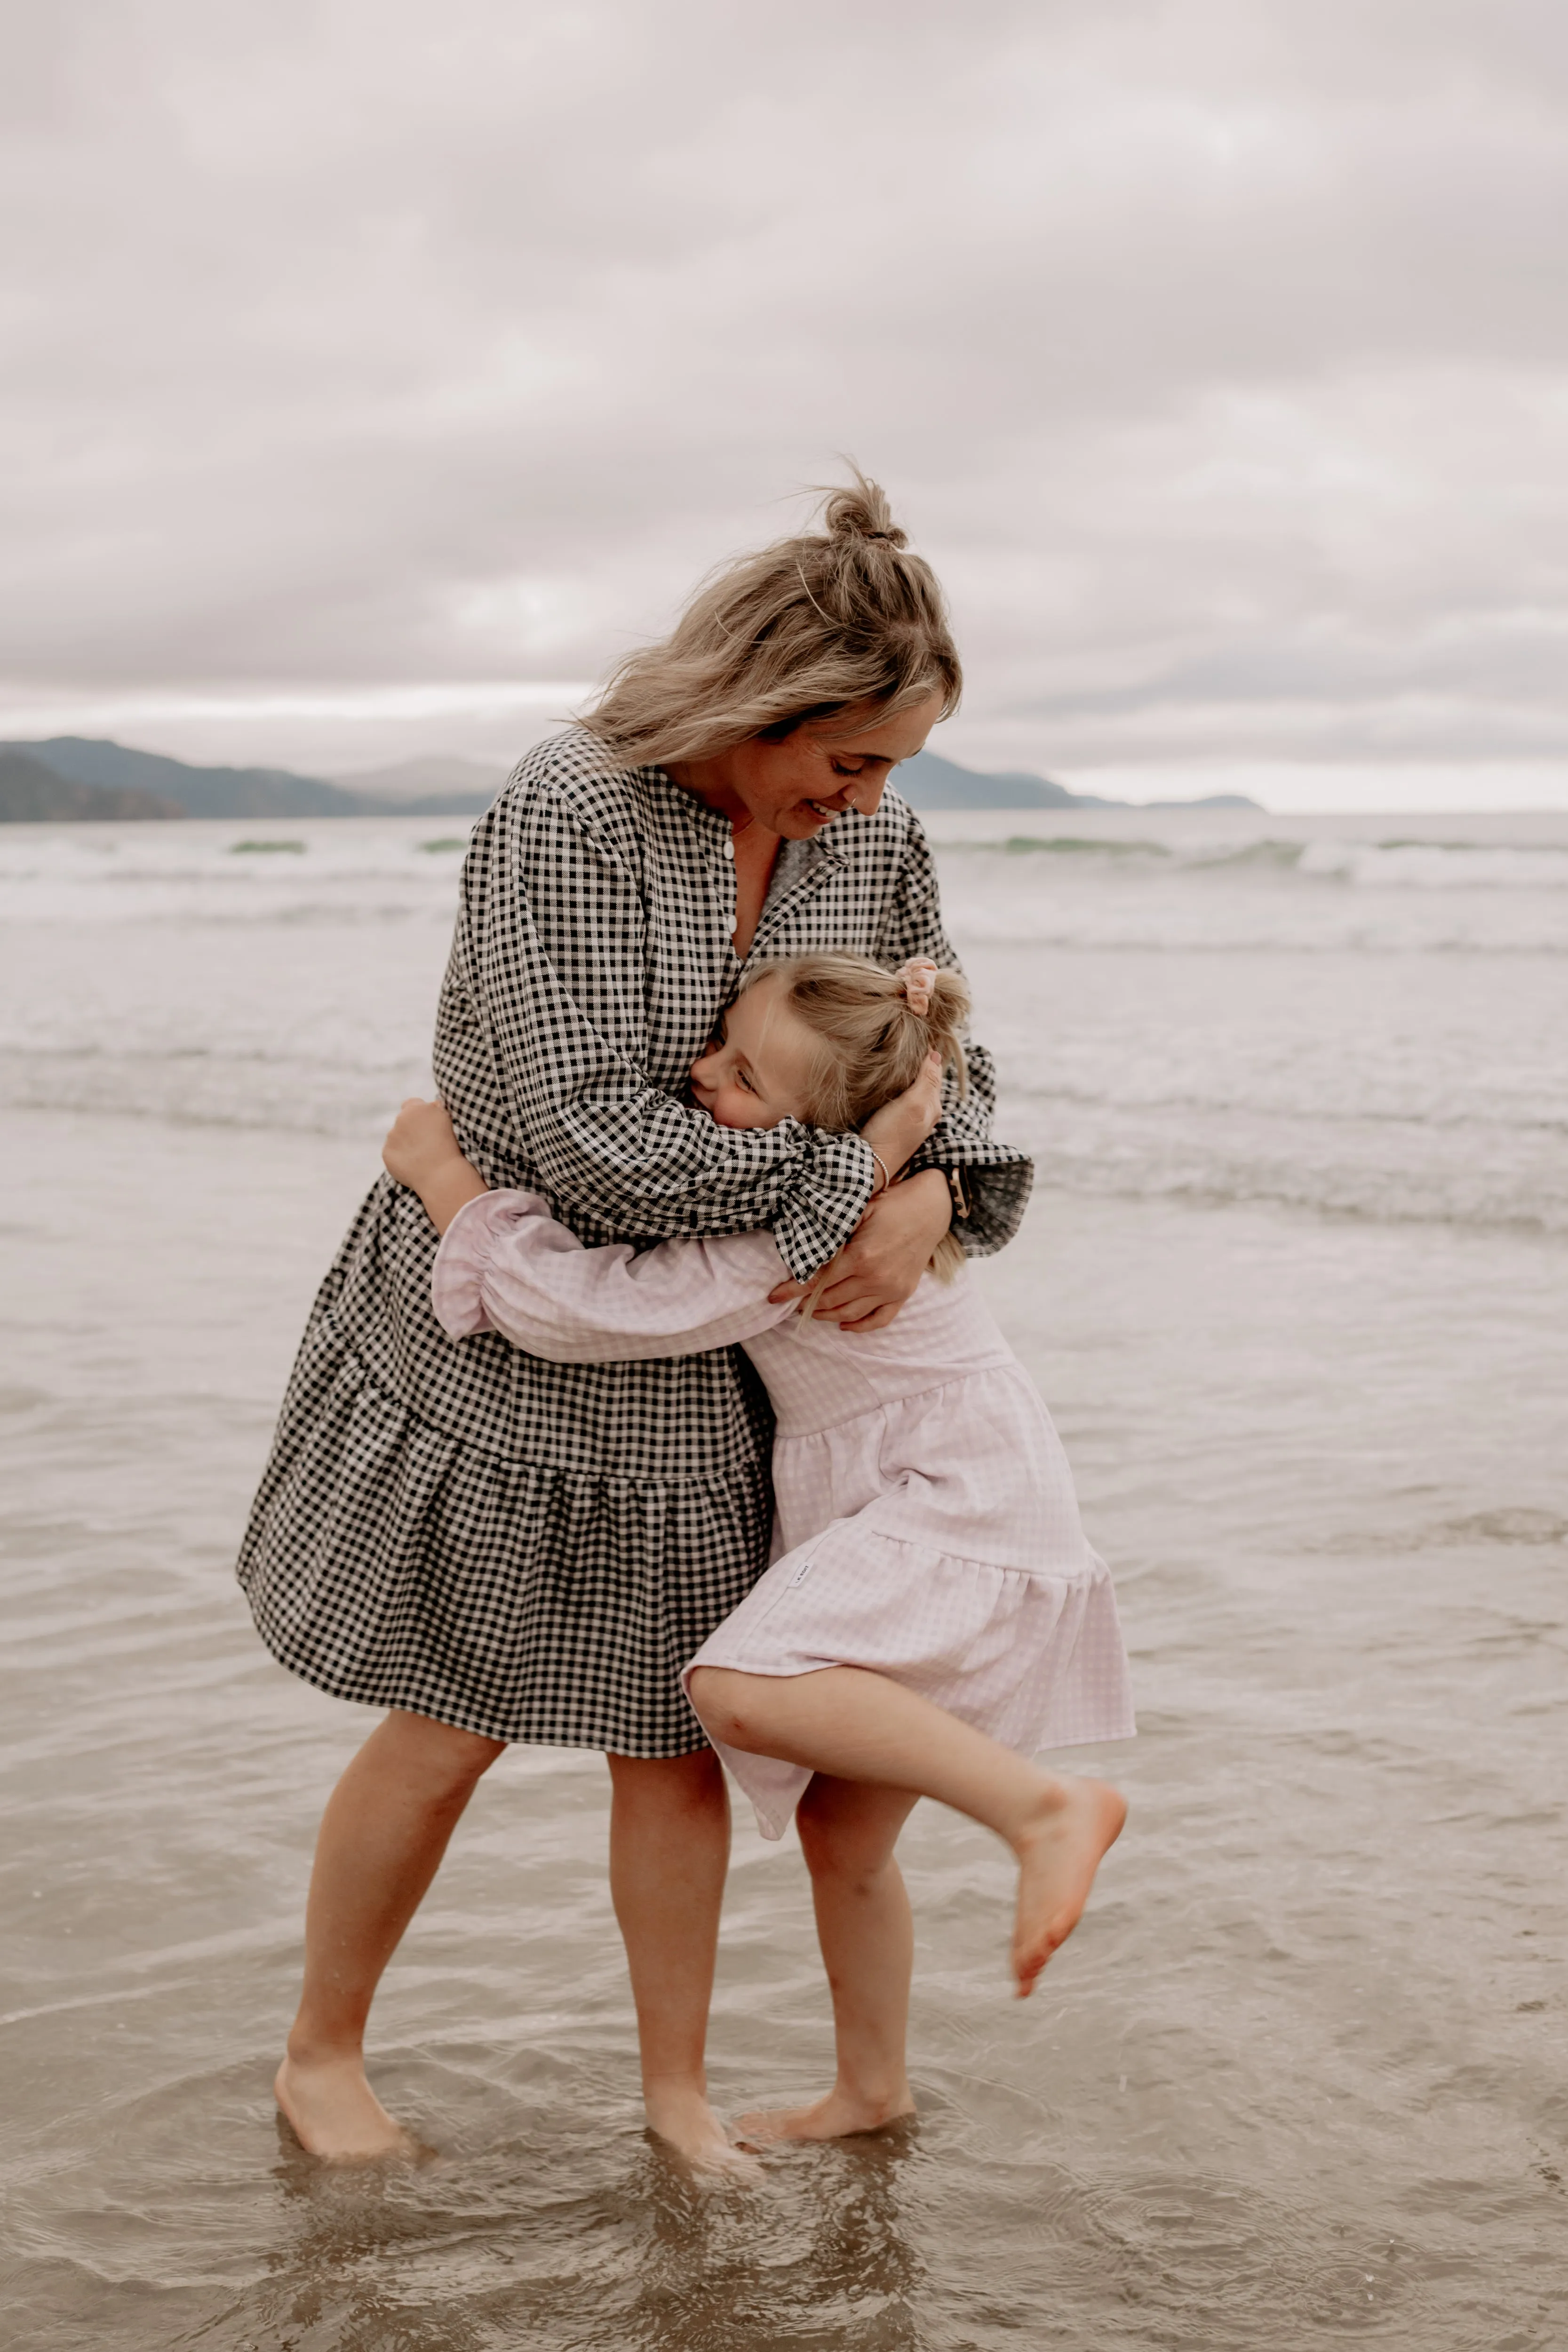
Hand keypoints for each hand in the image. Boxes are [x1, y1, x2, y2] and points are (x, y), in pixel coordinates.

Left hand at [383, 1097, 463, 1190]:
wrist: (441, 1174)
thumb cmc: (449, 1147)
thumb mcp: (448, 1120)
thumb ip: (436, 1109)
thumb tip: (432, 1104)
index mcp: (416, 1108)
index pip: (412, 1103)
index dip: (419, 1113)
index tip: (427, 1124)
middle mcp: (401, 1119)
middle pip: (403, 1121)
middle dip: (411, 1129)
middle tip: (426, 1143)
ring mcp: (392, 1136)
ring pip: (396, 1137)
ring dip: (405, 1143)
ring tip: (421, 1157)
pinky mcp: (386, 1152)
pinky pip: (392, 1153)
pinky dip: (400, 1157)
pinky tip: (413, 1165)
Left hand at [768, 1167, 951, 1331]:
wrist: (931, 1208)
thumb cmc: (891, 1204)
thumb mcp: (859, 1211)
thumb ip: (833, 1232)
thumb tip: (805, 1248)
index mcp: (861, 1256)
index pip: (817, 1280)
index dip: (793, 1290)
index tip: (774, 1297)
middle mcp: (876, 1278)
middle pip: (830, 1300)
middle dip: (805, 1304)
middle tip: (789, 1304)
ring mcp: (891, 1289)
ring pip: (850, 1313)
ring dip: (826, 1315)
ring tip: (808, 1312)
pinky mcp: (903, 1294)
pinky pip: (879, 1319)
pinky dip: (859, 1326)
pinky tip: (842, 1324)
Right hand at [861, 1050, 944, 1186]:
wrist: (869, 1164)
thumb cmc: (891, 1133)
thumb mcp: (913, 1104)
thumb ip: (927, 1080)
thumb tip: (936, 1054)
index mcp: (933, 1107)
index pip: (935, 1073)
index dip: (927, 1055)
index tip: (916, 1037)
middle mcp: (925, 1114)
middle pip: (926, 1081)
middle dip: (920, 1064)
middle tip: (907, 1044)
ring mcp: (910, 1121)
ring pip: (914, 1091)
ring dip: (908, 1076)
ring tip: (898, 1058)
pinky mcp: (895, 1126)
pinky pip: (902, 1101)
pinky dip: (899, 1088)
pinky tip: (889, 1083)